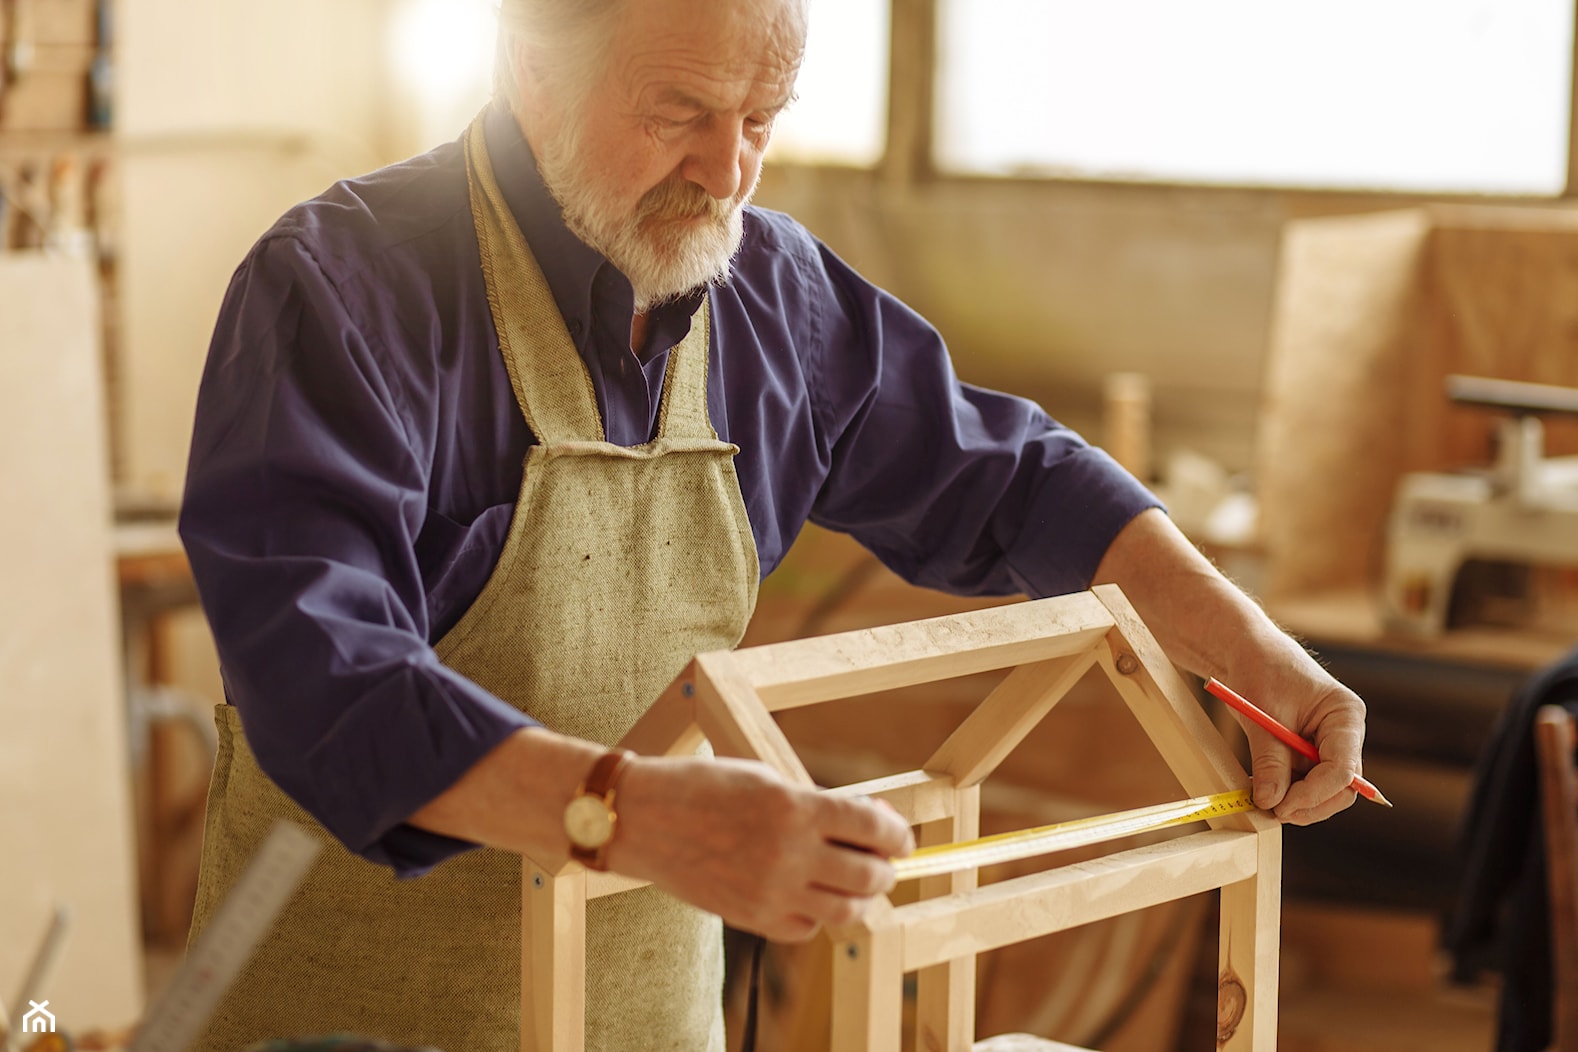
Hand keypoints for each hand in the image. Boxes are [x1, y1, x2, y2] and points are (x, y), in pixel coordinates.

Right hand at [605, 756, 914, 942]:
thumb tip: (866, 823)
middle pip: (868, 876)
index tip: (900, 837)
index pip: (873, 828)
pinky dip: (817, 915)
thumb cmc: (702, 787)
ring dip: (858, 897)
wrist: (642, 818)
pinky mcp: (750, 918)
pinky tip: (806, 893)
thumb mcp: (766, 780)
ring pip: (845, 911)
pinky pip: (806, 929)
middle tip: (880, 860)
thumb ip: (816, 804)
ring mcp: (769, 892)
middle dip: (884, 868)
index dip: (898, 834)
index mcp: (795, 808)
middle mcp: (788, 854)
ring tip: (850, 881)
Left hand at [1221, 643, 1367, 824]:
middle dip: (1310, 804)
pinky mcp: (1312, 751)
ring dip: (1298, 801)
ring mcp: (1330, 744)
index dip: (1315, 794)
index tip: (1282, 806)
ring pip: (1325, 790)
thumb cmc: (1260, 670)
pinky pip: (1307, 781)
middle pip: (1342, 787)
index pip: (1343, 769)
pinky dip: (1288, 790)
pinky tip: (1265, 787)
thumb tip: (1271, 802)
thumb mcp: (1262, 717)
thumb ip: (1270, 761)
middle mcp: (1345, 733)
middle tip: (1275, 811)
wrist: (1248, 651)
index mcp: (1345, 715)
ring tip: (1264, 798)